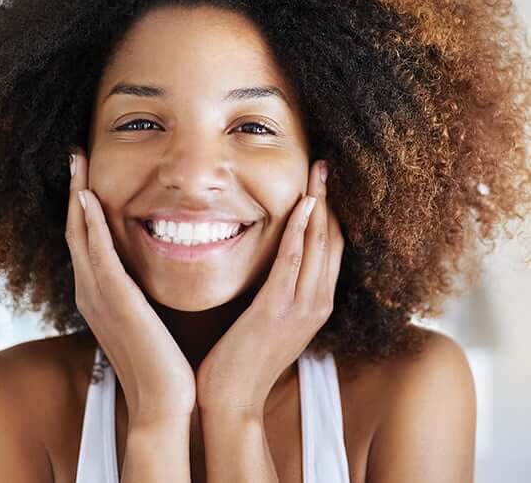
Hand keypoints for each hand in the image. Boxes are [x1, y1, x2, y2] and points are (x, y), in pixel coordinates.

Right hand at [65, 147, 195, 427]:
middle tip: (75, 156)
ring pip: (80, 234)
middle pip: (75, 229)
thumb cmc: (161, 359)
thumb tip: (147, 270)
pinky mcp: (114, 300)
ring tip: (77, 163)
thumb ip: (138, 292)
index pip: (85, 239)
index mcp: (99, 294)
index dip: (81, 204)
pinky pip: (98, 254)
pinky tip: (88, 198)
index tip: (86, 174)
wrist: (164, 400)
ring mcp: (98, 295)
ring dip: (77, 196)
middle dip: (74, 190)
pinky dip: (90, 225)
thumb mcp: (145, 317)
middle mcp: (90, 291)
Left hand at [195, 160, 343, 416]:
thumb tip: (277, 266)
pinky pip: (293, 260)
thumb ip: (282, 293)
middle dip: (331, 200)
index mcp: (317, 305)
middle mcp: (318, 303)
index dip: (331, 214)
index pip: (332, 250)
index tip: (325, 184)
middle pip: (333, 240)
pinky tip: (303, 205)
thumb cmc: (247, 360)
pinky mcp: (277, 309)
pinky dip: (300, 230)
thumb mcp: (274, 323)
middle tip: (326, 166)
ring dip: (319, 204)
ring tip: (319, 172)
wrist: (233, 400)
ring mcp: (301, 307)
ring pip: (319, 244)